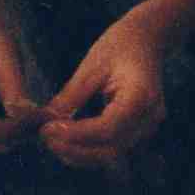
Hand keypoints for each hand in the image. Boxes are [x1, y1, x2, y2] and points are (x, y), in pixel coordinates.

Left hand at [38, 11, 168, 168]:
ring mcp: (148, 126)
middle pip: (111, 149)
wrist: (148, 38)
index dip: (75, 135)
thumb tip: (45, 122)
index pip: (108, 128)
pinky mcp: (139, 130)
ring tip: (51, 139)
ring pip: (111, 155)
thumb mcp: (92, 65)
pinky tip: (67, 140)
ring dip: (79, 154)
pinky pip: (114, 149)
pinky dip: (89, 150)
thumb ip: (70, 96)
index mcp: (141, 96)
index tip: (47, 129)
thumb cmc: (121, 45)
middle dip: (74, 149)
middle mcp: (149, 116)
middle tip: (44, 136)